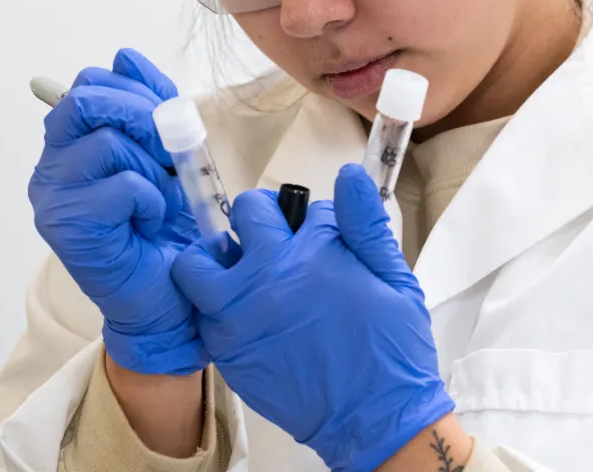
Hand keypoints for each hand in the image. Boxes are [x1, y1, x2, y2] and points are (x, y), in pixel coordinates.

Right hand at [28, 48, 206, 374]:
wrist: (170, 299)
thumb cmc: (166, 231)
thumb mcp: (167, 155)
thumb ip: (148, 108)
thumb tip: (125, 57)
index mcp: (69, 146)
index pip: (89, 83)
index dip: (136, 88)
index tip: (168, 115)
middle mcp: (51, 169)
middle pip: (85, 99)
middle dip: (141, 114)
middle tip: (170, 149)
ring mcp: (54, 199)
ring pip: (106, 142)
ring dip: (152, 166)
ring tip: (161, 196)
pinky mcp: (70, 229)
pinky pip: (122, 185)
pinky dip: (151, 199)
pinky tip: (149, 221)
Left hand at [171, 164, 454, 470]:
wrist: (374, 418)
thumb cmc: (390, 351)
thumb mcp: (394, 278)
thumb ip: (366, 224)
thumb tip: (349, 175)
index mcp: (313, 254)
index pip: (301, 207)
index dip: (312, 219)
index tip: (319, 235)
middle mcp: (268, 278)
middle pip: (245, 215)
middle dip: (261, 218)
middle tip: (275, 239)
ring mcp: (239, 315)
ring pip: (198, 262)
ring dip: (216, 257)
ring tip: (238, 269)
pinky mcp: (226, 350)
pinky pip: (198, 311)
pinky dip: (212, 304)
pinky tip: (240, 312)